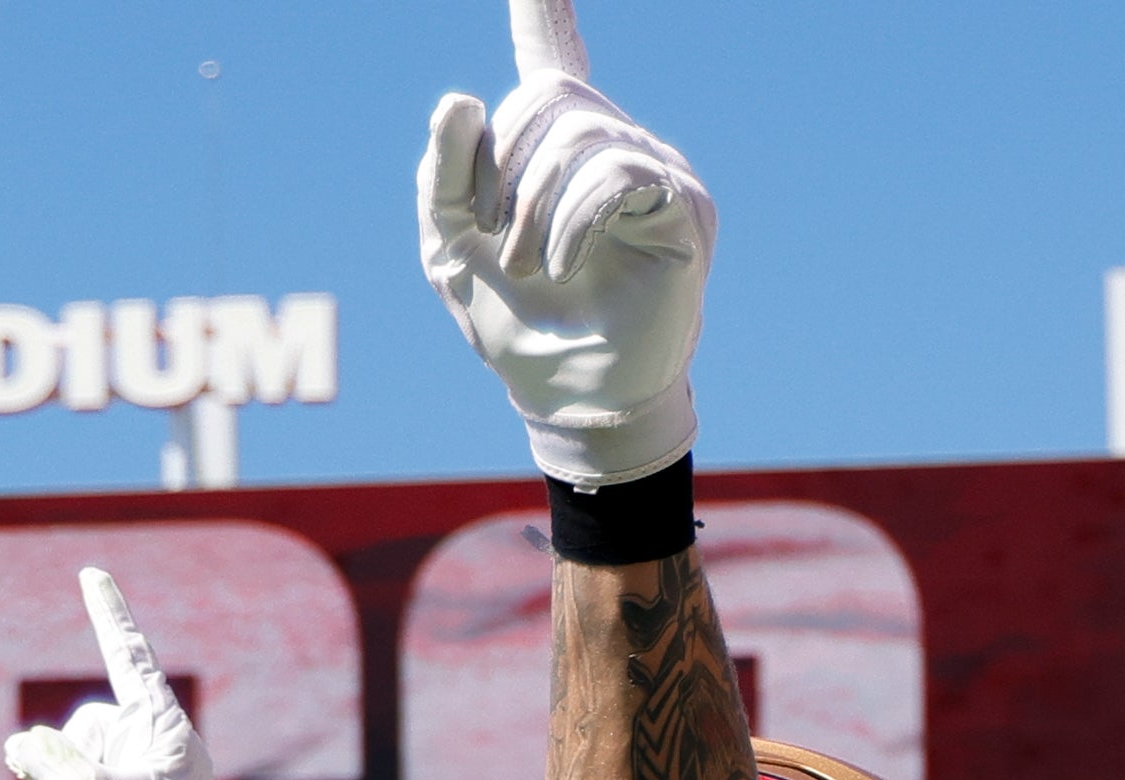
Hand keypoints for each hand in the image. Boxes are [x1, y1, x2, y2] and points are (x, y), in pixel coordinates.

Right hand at [2, 571, 231, 779]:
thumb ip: (45, 755)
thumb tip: (24, 743)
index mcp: (168, 731)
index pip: (130, 657)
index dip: (107, 613)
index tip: (93, 573)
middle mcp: (164, 744)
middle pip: (93, 718)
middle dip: (71, 753)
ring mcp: (152, 773)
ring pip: (85, 751)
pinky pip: (89, 776)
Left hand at [414, 0, 713, 484]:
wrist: (564, 397)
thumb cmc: (513, 324)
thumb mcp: (450, 248)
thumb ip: (442, 176)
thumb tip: (460, 99)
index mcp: (553, 152)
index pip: (551, 63)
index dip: (546, 14)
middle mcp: (611, 148)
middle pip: (548, 97)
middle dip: (504, 168)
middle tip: (500, 241)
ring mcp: (654, 171)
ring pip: (580, 135)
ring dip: (532, 208)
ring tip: (529, 266)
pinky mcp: (681, 207)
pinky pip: (617, 174)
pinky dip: (571, 221)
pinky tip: (562, 265)